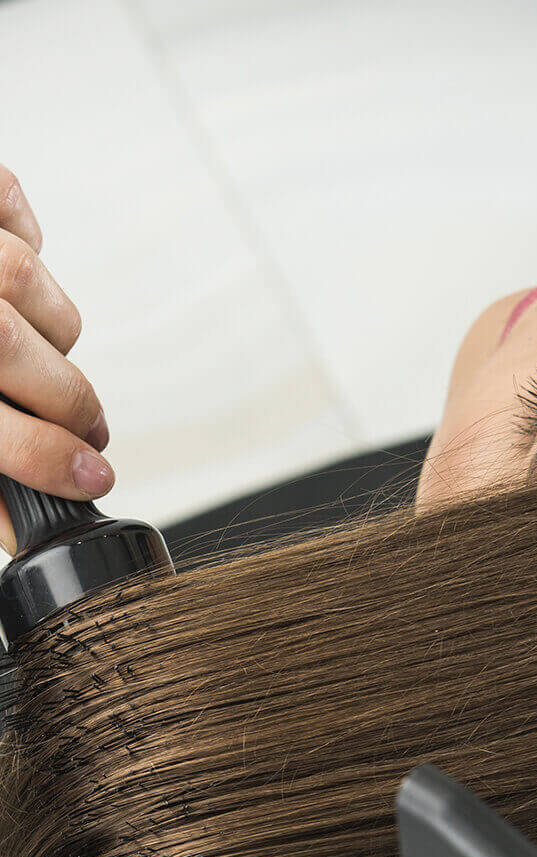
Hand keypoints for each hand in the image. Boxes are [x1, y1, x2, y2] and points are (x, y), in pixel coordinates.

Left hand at [0, 164, 113, 555]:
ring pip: (37, 291)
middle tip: (88, 432)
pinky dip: (31, 250)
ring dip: (56, 339)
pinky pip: (22, 219)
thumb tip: (12, 521)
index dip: (52, 457)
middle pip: (27, 357)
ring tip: (39, 358)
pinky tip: (9, 283)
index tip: (90, 476)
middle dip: (72, 406)